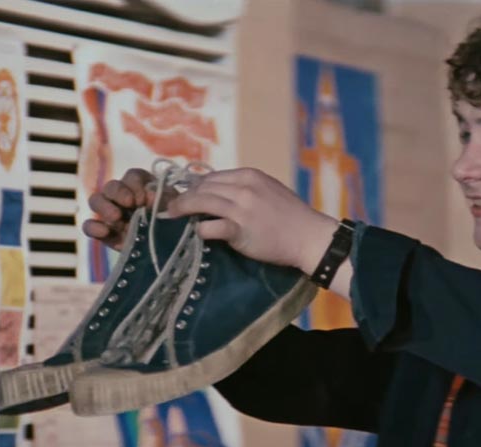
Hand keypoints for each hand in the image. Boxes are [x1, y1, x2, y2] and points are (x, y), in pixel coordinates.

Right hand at [82, 168, 176, 249]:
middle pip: (111, 186)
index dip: (135, 184)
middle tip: (130, 203)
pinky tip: (103, 231)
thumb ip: (166, 198)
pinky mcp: (107, 234)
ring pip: (96, 200)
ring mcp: (113, 214)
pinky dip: (92, 227)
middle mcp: (124, 197)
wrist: (176, 248)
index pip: (132, 176)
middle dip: (118, 192)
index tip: (145, 197)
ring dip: (104, 206)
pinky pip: (90, 226)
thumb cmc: (177, 221)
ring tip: (116, 217)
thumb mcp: (177, 207)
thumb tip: (150, 196)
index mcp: (143, 186)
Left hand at [166, 167, 337, 273]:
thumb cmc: (291, 216)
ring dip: (183, 208)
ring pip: (201, 202)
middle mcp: (243, 187)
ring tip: (172, 216)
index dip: (194, 186)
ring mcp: (241, 208)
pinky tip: (197, 233)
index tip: (185, 195)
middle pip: (203, 187)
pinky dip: (200, 229)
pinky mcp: (240, 229)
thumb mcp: (269, 191)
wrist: (309, 236)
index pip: (212, 177)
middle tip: (171, 207)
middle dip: (183, 196)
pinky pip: (211, 226)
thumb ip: (245, 189)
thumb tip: (220, 194)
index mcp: (250, 176)